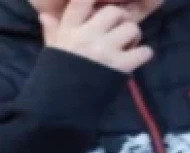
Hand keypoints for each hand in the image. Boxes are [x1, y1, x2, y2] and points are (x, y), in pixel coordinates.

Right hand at [34, 0, 153, 74]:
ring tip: (128, 45)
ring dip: (134, 36)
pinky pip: (144, 51)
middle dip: (121, 19)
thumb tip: (45, 15)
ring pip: (132, 28)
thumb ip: (52, 31)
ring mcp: (106, 50)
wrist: (62, 104)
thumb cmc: (57, 75)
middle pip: (114, 11)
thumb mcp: (52, 50)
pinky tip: (136, 59)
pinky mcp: (121, 66)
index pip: (82, 0)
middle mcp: (88, 34)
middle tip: (120, 30)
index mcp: (70, 28)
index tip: (101, 6)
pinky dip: (144, 54)